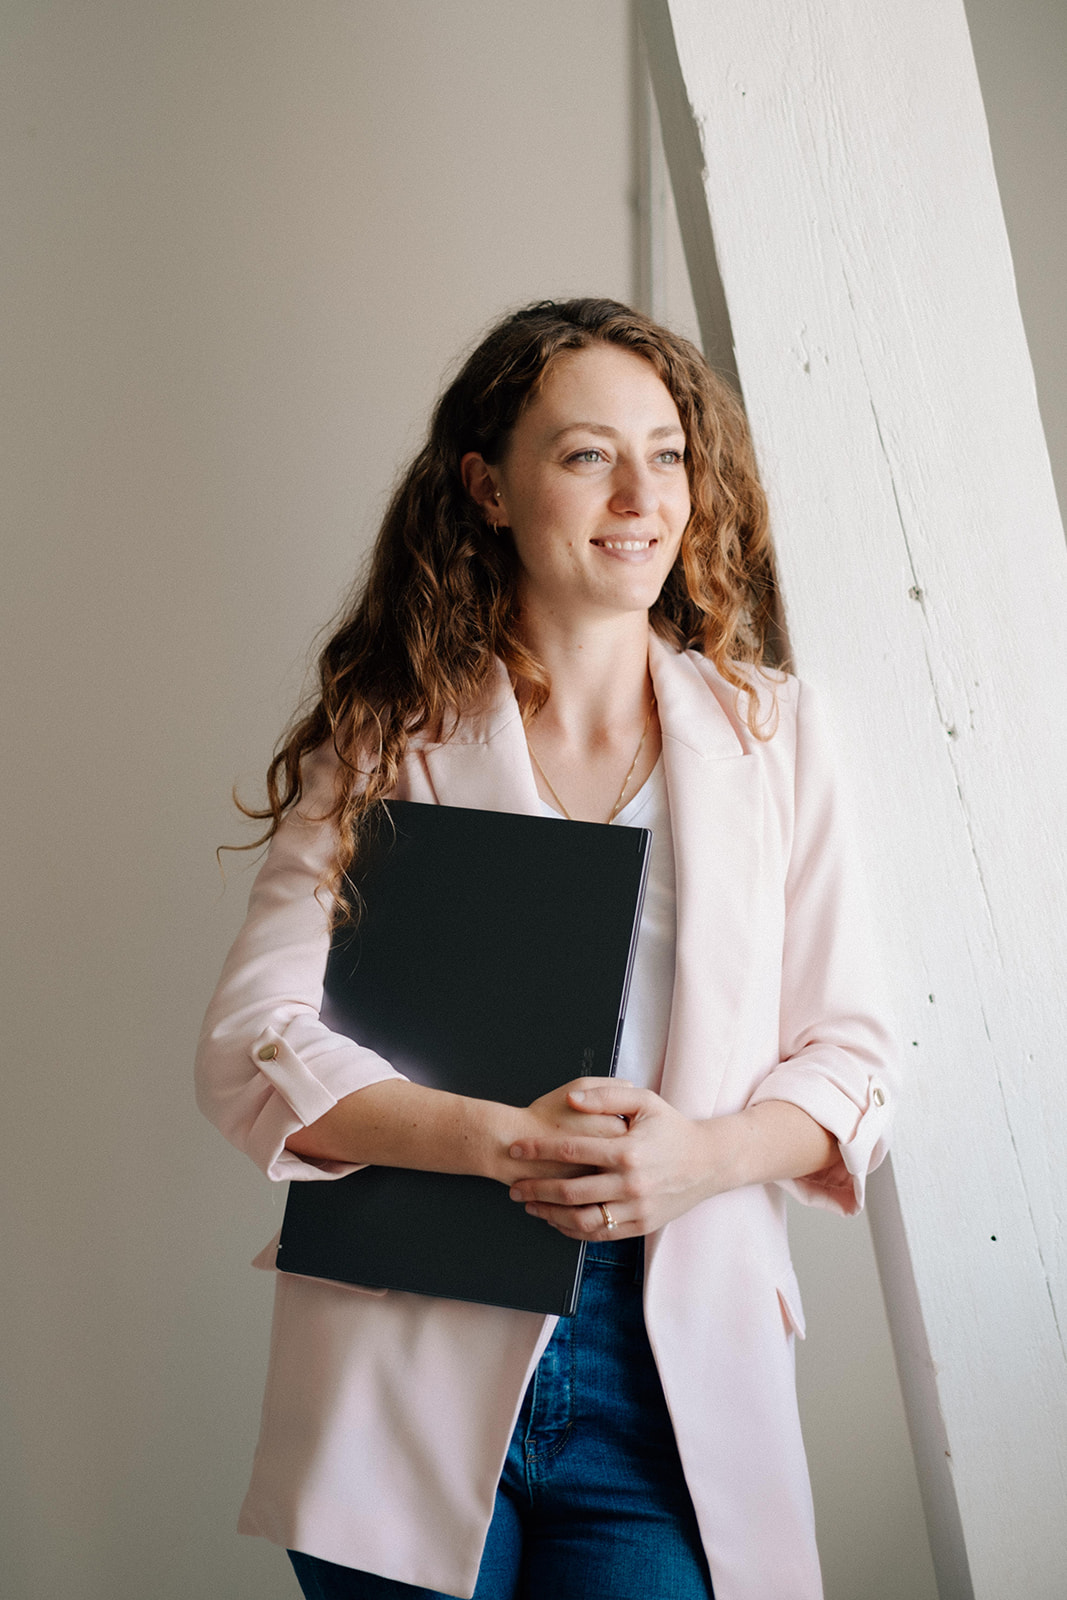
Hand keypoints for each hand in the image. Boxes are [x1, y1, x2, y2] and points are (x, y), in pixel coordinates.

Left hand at [506, 1081, 719, 1238]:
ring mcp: (636, 1209)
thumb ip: (605, 1096)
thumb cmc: (672, 1128)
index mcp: (627, 1151)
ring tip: (530, 1205)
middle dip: (535, 1188)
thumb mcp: (645, 1101)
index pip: (571, 1151)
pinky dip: (572, 1230)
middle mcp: (631, 1184)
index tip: (515, 1147)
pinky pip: (599, 1234)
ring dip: (549, 1214)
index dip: (538, 1149)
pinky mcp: (641, 1226)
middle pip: (569, 1192)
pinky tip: (556, 1220)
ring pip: (581, 1220)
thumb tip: (570, 1099)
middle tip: (514, 1186)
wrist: (709, 1163)